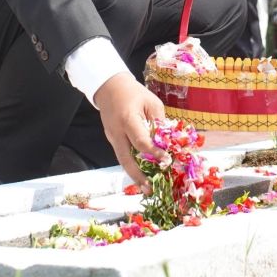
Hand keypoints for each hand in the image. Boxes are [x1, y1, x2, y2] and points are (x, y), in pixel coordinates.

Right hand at [93, 72, 164, 189]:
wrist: (109, 87)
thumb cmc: (134, 93)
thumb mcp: (151, 102)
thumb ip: (159, 123)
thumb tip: (168, 142)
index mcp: (128, 120)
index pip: (141, 142)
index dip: (154, 153)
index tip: (166, 161)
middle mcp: (117, 132)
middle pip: (126, 159)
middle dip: (138, 176)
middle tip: (150, 189)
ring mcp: (111, 137)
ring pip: (122, 160)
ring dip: (134, 175)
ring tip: (146, 188)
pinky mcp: (111, 139)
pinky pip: (122, 154)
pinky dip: (131, 165)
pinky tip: (141, 174)